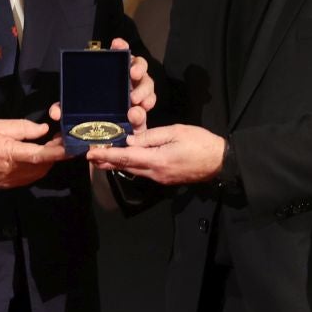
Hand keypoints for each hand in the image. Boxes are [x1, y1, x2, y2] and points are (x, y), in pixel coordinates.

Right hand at [0, 118, 67, 188]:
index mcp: (11, 154)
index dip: (59, 152)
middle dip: (56, 153)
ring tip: (48, 145)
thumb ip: (23, 128)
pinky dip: (37, 167)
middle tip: (60, 137)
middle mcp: (14, 172)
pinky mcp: (9, 185)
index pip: (42, 155)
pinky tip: (34, 156)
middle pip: (44, 165)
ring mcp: (12, 181)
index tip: (74, 147)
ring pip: (39, 172)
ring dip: (47, 160)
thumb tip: (43, 130)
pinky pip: (30, 177)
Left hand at [46, 38, 155, 132]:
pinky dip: (145, 108)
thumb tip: (56, 112)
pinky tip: (137, 112)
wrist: (102, 136)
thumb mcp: (74, 109)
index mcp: (113, 73)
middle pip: (139, 66)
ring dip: (144, 90)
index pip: (119, 53)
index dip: (121, 46)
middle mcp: (128, 79)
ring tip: (136, 99)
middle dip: (138, 67)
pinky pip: (149, 105)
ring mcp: (138, 94)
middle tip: (132, 73)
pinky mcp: (143, 110)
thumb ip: (65, 109)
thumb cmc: (90, 113)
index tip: (117, 44)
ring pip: (148, 85)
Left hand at [86, 123, 223, 184]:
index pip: (126, 158)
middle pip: (127, 167)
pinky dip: (132, 166)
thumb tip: (130, 139)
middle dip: (108, 162)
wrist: (220, 162)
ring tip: (103, 158)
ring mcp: (161, 178)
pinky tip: (126, 160)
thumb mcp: (176, 131)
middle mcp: (156, 173)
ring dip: (118, 165)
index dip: (107, 156)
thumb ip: (151, 136)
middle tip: (90, 156)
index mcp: (157, 160)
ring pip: (135, 171)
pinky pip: (144, 172)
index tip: (90, 154)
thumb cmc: (200, 143)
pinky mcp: (166, 179)